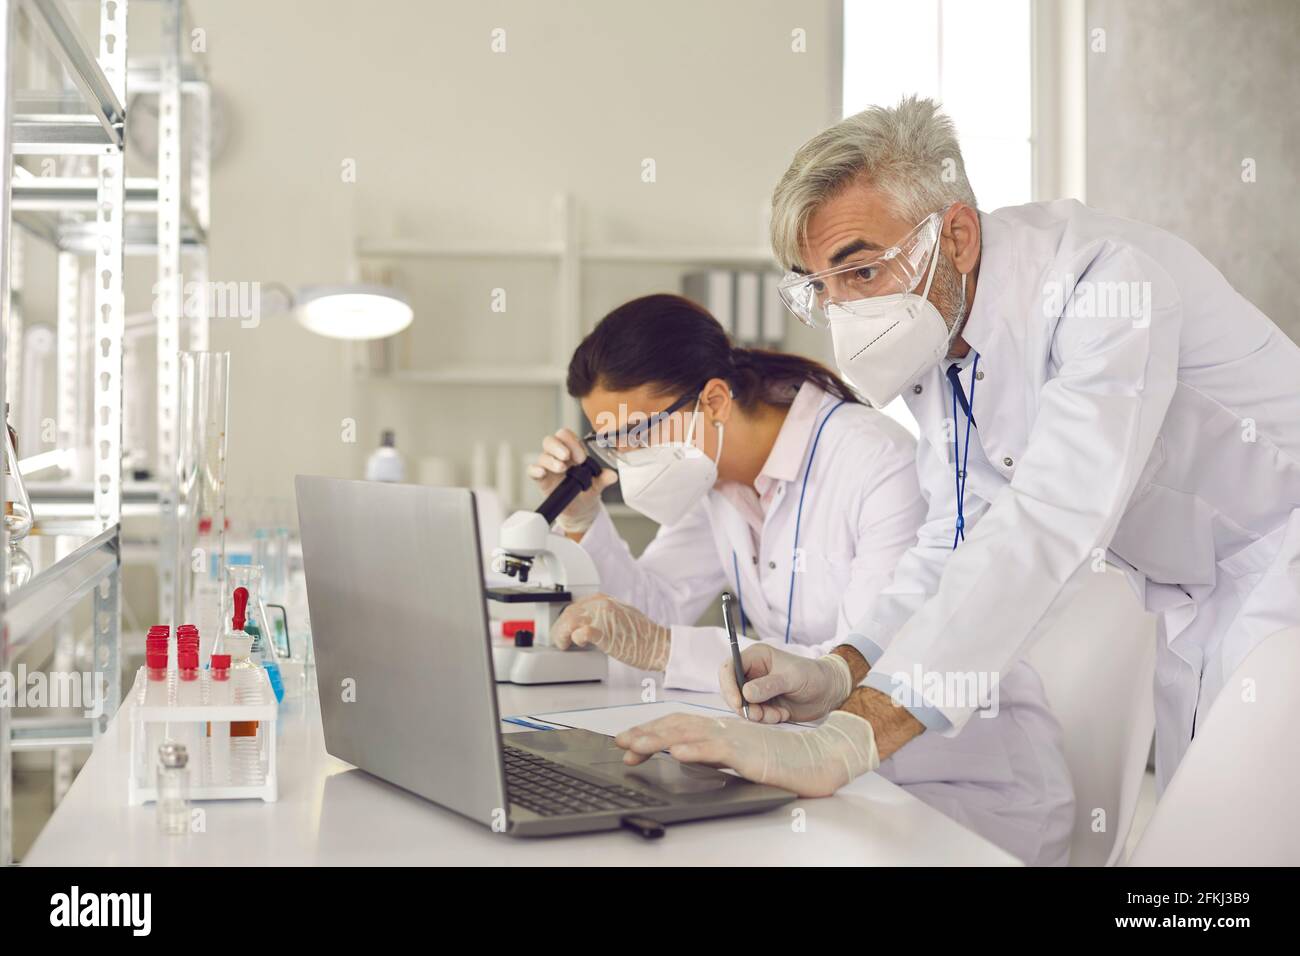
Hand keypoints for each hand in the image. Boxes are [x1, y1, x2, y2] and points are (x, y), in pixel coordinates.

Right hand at [525, 428, 616, 533]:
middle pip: (550, 441)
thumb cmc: (586, 491)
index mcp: (572, 452)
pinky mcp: (541, 480)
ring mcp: (548, 468)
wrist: (580, 510)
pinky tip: (542, 473)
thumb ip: (603, 478)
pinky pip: (532, 470)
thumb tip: (613, 476)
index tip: (581, 457)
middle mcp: (558, 457)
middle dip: (559, 446)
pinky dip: (535, 470)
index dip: (573, 442)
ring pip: (542, 454)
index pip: (566, 436)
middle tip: (567, 456)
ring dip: (551, 459)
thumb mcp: (597, 485)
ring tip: (562, 468)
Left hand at [551, 594, 669, 670]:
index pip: (574, 606)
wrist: (658, 645)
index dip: (564, 620)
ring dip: (563, 634)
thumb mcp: (619, 615)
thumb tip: (584, 625)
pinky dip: (578, 636)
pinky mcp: (608, 635)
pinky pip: (586, 631)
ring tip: (565, 645)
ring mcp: (605, 619)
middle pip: (569, 613)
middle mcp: (603, 605)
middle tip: (560, 641)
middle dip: (560, 629)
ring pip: (572, 621)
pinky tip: (576, 641)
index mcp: (604, 600)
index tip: (562, 630)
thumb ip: (601, 616)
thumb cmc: (641, 636)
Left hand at [615, 711, 878, 797]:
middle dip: (645, 733)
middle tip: (618, 743)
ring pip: (691, 734)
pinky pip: (719, 749)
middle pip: (678, 725)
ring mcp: (736, 738)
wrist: (818, 759)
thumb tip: (685, 755)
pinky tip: (677, 754)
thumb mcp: (739, 756)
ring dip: (659, 739)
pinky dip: (696, 750)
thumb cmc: (782, 760)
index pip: (679, 724)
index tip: (627, 741)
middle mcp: (725, 728)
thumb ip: (713, 753)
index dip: (651, 729)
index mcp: (722, 728)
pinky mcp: (749, 753)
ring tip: (634, 746)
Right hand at [720, 645, 852, 722]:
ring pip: (741, 705)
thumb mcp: (792, 678)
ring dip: (757, 715)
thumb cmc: (813, 676)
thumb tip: (745, 694)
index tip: (738, 702)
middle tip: (758, 715)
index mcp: (756, 657)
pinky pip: (753, 715)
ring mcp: (756, 690)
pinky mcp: (762, 704)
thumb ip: (769, 685)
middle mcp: (752, 673)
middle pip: (731, 689)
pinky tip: (782, 715)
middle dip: (742, 705)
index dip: (728, 685)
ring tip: (777, 714)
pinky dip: (765, 719)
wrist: (828, 693)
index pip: (729, 667)